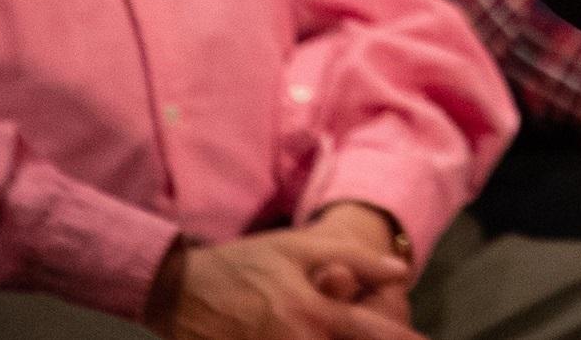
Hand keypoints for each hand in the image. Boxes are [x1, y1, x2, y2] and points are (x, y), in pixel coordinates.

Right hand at [154, 225, 414, 339]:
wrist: (178, 289)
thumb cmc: (243, 264)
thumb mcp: (299, 248)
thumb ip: (354, 260)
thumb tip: (401, 270)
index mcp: (313, 311)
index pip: (371, 331)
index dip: (402, 338)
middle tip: (402, 336)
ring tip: (333, 330)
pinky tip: (308, 336)